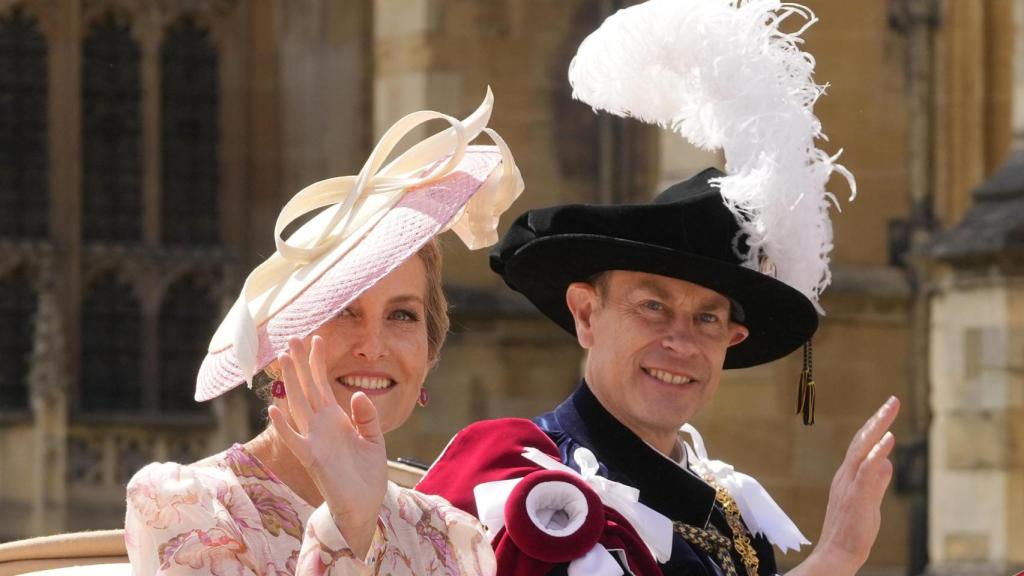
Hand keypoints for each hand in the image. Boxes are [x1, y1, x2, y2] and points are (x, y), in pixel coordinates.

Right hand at [268, 336, 387, 557]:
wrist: (364, 506)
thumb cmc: (366, 475)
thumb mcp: (374, 440)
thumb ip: (366, 417)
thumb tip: (357, 393)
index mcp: (336, 419)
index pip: (323, 384)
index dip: (319, 362)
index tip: (317, 338)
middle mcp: (321, 426)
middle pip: (307, 388)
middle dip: (300, 363)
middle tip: (292, 337)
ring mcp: (314, 440)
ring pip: (298, 405)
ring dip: (290, 382)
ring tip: (282, 359)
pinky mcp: (313, 458)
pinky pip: (295, 440)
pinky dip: (284, 426)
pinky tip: (274, 408)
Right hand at [790, 396, 899, 575]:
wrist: (837, 554)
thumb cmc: (853, 533)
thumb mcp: (869, 504)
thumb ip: (877, 482)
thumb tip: (887, 462)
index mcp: (847, 476)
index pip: (861, 445)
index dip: (875, 426)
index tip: (888, 409)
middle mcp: (845, 475)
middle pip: (861, 440)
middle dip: (878, 418)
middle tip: (893, 400)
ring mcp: (849, 484)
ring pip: (862, 448)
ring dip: (877, 427)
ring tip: (890, 409)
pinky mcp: (856, 495)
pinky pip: (866, 469)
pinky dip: (876, 452)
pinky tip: (888, 438)